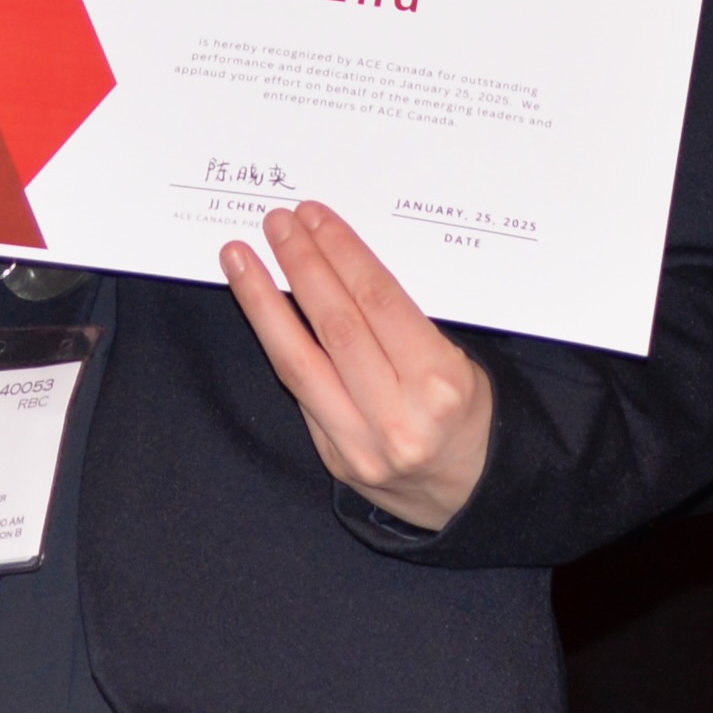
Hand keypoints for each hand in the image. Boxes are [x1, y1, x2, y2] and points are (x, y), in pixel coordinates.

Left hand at [223, 201, 497, 531]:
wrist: (472, 494)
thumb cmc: (469, 415)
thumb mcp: (457, 361)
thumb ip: (399, 324)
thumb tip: (336, 266)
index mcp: (440, 383)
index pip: (378, 301)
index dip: (340, 252)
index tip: (314, 217)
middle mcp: (398, 417)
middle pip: (336, 325)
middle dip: (301, 265)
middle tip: (277, 224)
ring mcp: (361, 444)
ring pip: (299, 361)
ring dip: (263, 303)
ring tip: (239, 260)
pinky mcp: (335, 459)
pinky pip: (300, 392)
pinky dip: (277, 344)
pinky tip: (260, 311)